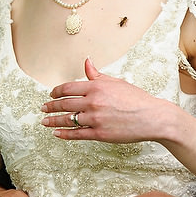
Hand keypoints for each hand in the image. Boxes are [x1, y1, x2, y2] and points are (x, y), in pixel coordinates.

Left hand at [41, 59, 176, 143]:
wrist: (152, 117)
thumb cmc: (136, 99)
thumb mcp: (116, 82)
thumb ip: (97, 75)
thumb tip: (86, 62)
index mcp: (96, 86)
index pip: (68, 88)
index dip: (56, 91)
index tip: (51, 94)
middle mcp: (93, 102)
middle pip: (64, 103)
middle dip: (51, 106)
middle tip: (43, 108)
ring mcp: (95, 118)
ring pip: (68, 120)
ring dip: (53, 121)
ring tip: (45, 122)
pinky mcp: (99, 134)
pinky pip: (77, 134)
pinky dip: (64, 134)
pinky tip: (57, 133)